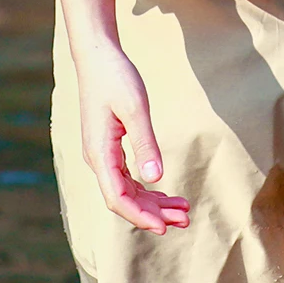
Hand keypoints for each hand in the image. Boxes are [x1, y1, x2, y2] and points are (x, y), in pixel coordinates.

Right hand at [67, 24, 190, 233]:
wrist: (97, 55)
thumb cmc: (115, 77)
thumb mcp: (135, 108)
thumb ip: (145, 143)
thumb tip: (155, 178)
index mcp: (99, 154)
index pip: (118, 198)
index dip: (141, 216)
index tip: (164, 227)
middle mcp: (97, 160)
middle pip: (124, 199)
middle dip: (154, 213)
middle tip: (186, 219)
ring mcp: (102, 155)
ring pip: (128, 190)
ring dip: (153, 202)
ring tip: (183, 210)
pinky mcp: (109, 147)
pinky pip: (128, 177)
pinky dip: (148, 187)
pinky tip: (167, 192)